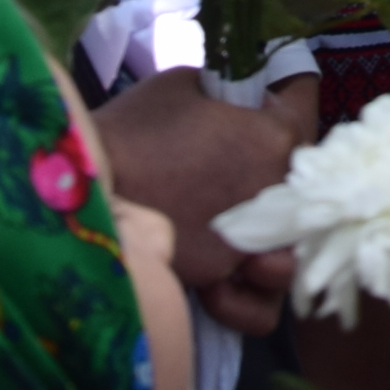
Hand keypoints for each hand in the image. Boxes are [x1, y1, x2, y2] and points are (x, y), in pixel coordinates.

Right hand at [97, 68, 321, 338]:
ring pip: (293, 250)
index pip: (303, 107)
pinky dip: (249, 298)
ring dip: (275, 241)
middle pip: (304, 181)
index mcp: (272, 137)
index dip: (289, 95)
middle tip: (242, 161)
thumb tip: (229, 99)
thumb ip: (221, 93)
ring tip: (244, 232)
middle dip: (279, 169)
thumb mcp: (181, 86)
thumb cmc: (131, 129)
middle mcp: (274, 192)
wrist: (84, 185)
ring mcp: (251, 241)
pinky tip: (227, 281)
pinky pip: (261, 304)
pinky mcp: (220, 278)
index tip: (274, 96)